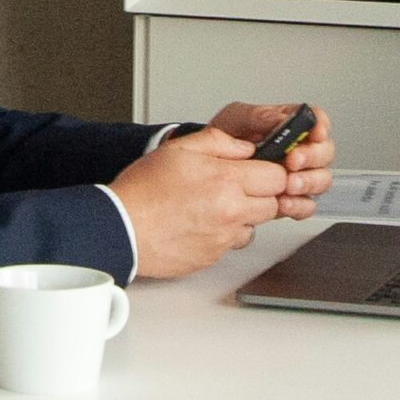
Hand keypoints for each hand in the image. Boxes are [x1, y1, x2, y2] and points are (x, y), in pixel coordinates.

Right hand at [109, 127, 287, 278]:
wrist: (121, 228)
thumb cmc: (143, 190)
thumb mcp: (180, 148)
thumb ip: (220, 142)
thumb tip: (246, 148)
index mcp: (226, 181)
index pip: (278, 177)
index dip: (272, 171)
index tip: (262, 169)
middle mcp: (231, 213)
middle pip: (273, 204)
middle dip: (262, 194)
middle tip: (237, 185)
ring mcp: (222, 239)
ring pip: (254, 226)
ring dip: (243, 215)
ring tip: (214, 205)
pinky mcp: (211, 258)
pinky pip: (231, 244)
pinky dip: (223, 234)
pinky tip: (201, 222)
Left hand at [205, 102, 336, 218]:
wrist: (209, 170)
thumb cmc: (224, 140)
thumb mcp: (236, 120)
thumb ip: (258, 116)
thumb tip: (280, 118)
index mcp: (290, 125)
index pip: (317, 121)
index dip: (321, 126)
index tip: (315, 133)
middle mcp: (300, 150)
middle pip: (325, 152)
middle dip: (312, 157)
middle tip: (293, 160)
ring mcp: (298, 175)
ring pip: (321, 179)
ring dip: (308, 182)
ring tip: (288, 184)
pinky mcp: (291, 199)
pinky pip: (307, 205)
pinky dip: (298, 205)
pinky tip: (283, 202)